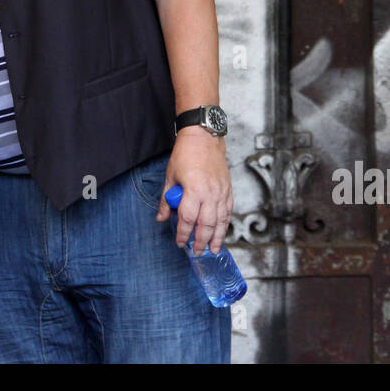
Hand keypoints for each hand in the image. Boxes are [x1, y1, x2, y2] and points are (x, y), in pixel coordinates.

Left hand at [156, 127, 232, 254]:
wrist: (203, 139)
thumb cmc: (185, 155)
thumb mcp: (170, 177)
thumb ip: (166, 200)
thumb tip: (161, 217)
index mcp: (194, 191)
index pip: (188, 220)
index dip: (183, 234)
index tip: (179, 242)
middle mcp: (210, 194)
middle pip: (206, 225)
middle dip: (200, 241)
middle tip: (196, 252)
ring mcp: (221, 192)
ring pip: (220, 221)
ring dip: (216, 237)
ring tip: (212, 250)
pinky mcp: (228, 190)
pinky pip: (228, 212)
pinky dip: (225, 224)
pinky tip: (221, 233)